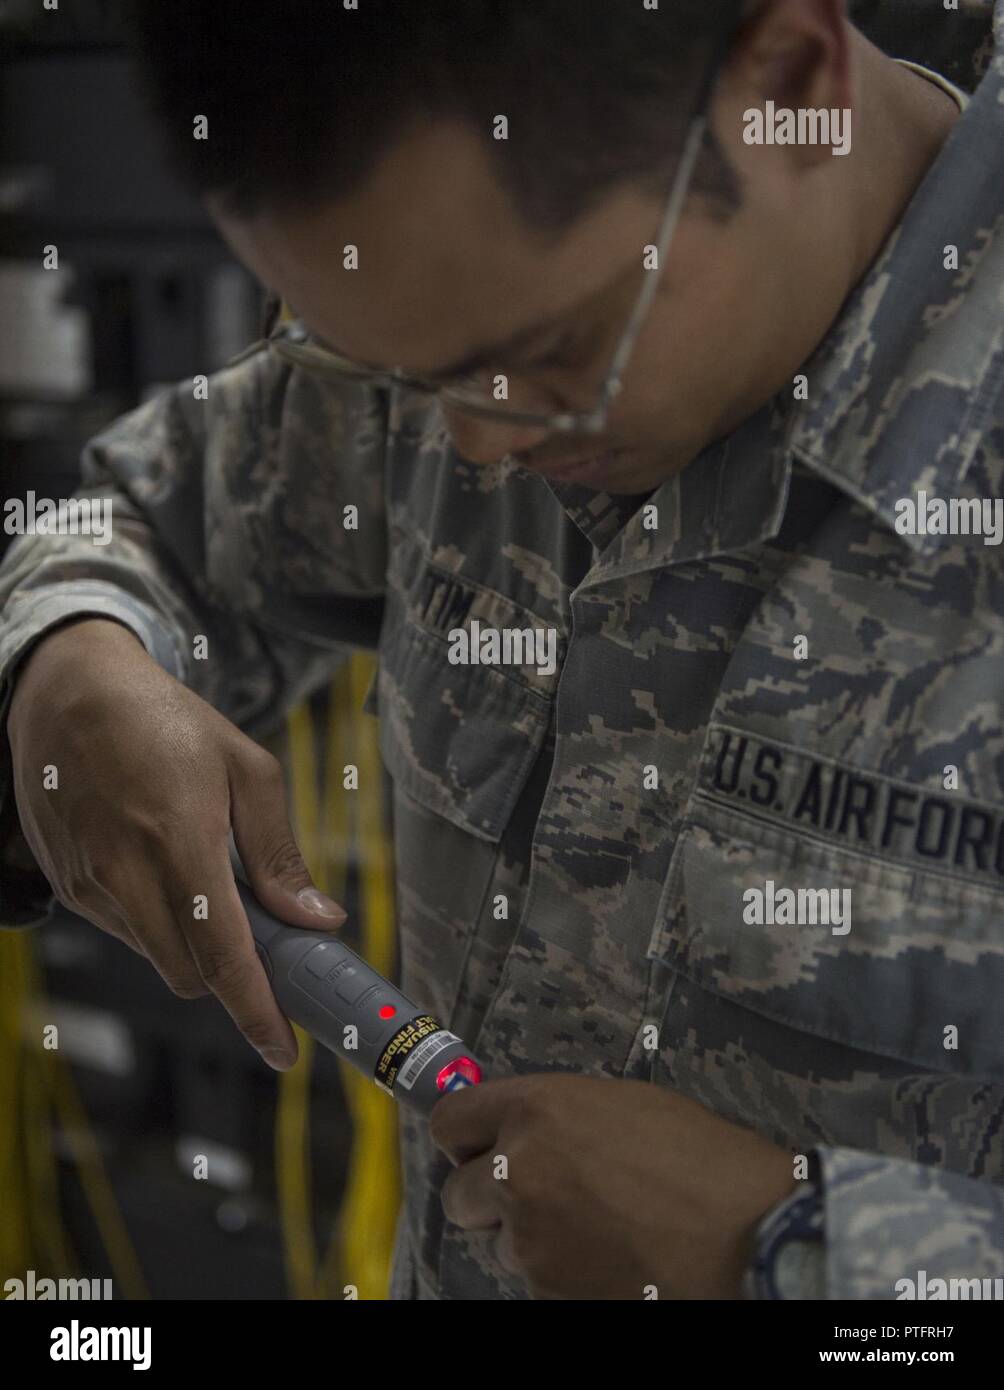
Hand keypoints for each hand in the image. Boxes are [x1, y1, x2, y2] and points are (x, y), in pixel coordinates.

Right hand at [7, 617, 345, 1068]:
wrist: (70, 691)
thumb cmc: (167, 722)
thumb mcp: (246, 768)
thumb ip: (279, 852)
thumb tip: (317, 917)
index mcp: (181, 840)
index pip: (222, 954)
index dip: (256, 1010)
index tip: (284, 1046)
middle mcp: (126, 871)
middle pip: (188, 973)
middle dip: (230, 977)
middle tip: (266, 949)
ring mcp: (88, 882)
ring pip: (154, 955)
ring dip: (191, 946)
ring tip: (209, 885)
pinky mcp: (66, 883)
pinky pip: (123, 930)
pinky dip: (156, 923)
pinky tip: (164, 871)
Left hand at [431, 1073, 796, 1298]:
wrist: (744, 1233)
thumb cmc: (700, 1158)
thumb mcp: (621, 1104)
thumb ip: (558, 1116)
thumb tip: (527, 1131)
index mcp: (535, 1110)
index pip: (450, 1121)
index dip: (464, 1139)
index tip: (476, 1148)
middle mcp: (516, 1170)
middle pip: (458, 1194)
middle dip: (488, 1199)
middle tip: (536, 1198)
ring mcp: (528, 1237)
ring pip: (500, 1242)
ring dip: (530, 1237)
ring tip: (594, 1229)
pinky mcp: (546, 1290)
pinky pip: (534, 1279)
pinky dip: (560, 1272)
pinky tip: (608, 1256)